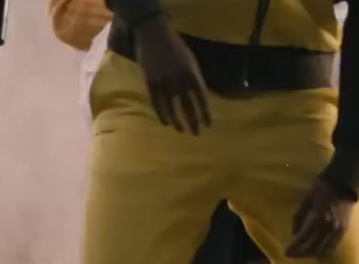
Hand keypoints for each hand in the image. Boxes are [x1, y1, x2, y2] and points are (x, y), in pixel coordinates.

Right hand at [133, 17, 211, 134]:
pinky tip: (166, 122)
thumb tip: (199, 97)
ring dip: (177, 121)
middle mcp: (179, 82)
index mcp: (192, 75)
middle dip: (193, 122)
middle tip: (196, 134)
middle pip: (188, 107)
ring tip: (181, 130)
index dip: (205, 113)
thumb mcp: (191, 62)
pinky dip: (162, 114)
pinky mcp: (150, 83)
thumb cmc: (176, 47)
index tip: (208, 125)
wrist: (154, 34)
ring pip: (171, 108)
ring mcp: (164, 83)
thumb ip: (194, 79)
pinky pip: (157, 103)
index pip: (201, 100)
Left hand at [287, 178, 356, 257]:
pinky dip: (323, 253)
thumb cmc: (322, 189)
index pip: (304, 238)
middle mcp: (329, 227)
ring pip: (323, 251)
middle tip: (291, 255)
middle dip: (301, 254)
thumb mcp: (306, 200)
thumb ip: (299, 218)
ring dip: (311, 255)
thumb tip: (294, 234)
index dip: (294, 247)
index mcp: (318, 218)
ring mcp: (338, 231)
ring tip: (302, 254)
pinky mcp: (343, 231)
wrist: (344, 184)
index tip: (286, 252)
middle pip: (313, 248)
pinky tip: (316, 253)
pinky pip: (333, 247)